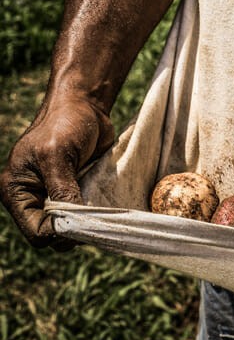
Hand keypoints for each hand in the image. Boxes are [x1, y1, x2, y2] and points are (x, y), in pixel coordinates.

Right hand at [0, 95, 113, 248]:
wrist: (86, 105)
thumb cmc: (64, 123)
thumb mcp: (57, 156)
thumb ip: (61, 190)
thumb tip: (71, 225)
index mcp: (18, 191)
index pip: (35, 231)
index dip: (58, 234)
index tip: (84, 225)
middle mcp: (34, 197)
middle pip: (52, 233)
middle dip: (74, 232)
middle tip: (98, 222)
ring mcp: (55, 195)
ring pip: (71, 226)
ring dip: (88, 223)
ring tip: (105, 215)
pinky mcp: (76, 190)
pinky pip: (85, 212)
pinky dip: (97, 213)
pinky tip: (110, 208)